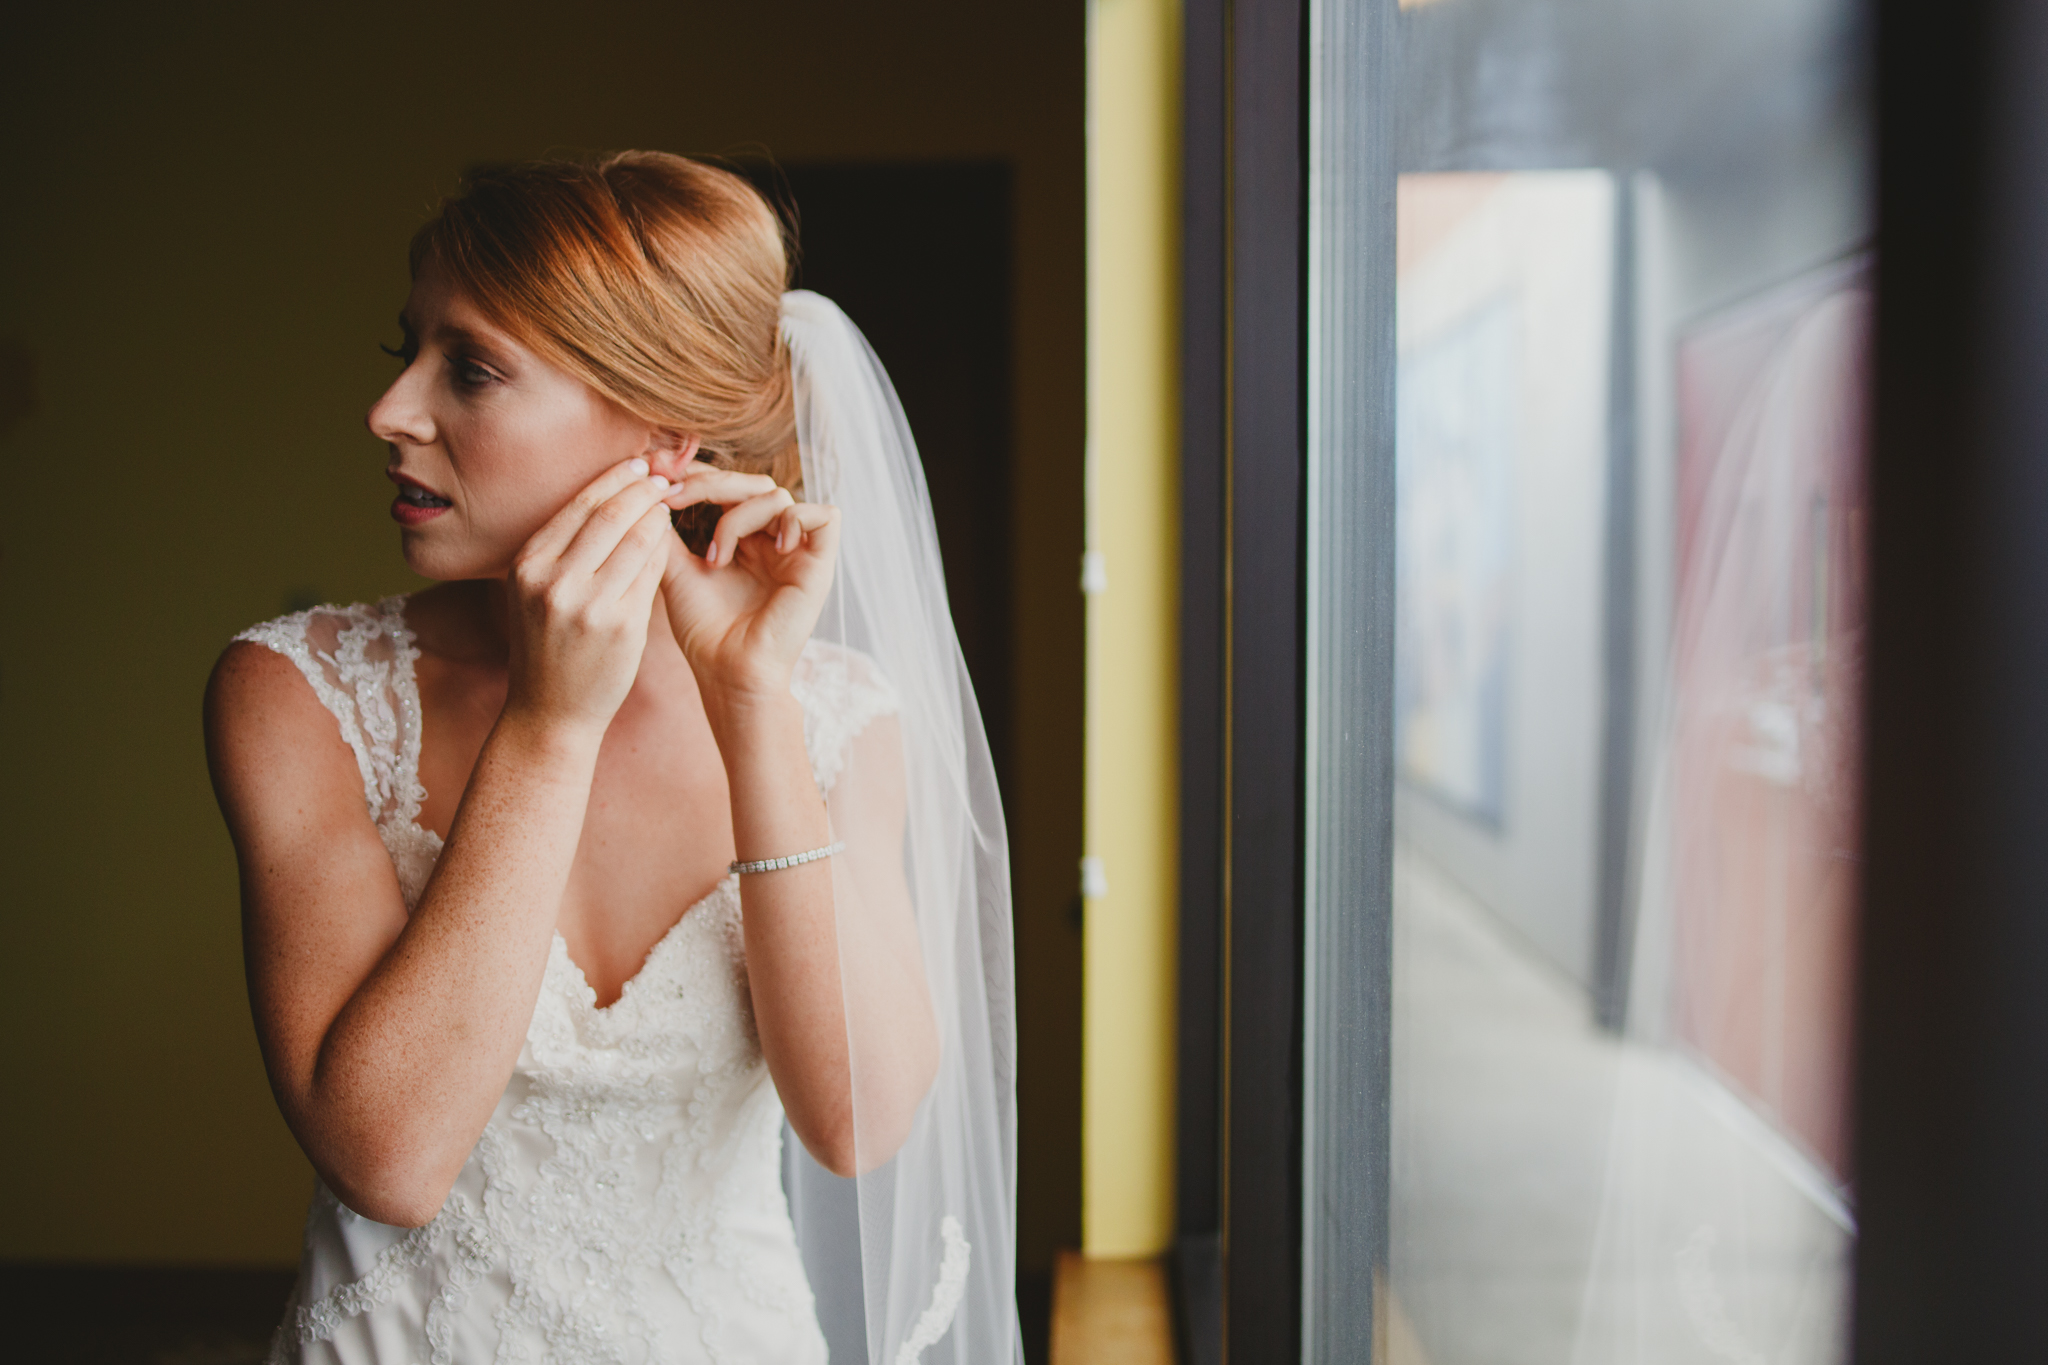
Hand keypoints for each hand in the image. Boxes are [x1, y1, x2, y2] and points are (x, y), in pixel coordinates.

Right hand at [502, 458, 677, 739]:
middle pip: (610, 514)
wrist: (550, 713)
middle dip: (643, 488)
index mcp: (528, 564)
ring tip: (670, 504)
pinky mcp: (621, 626)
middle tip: (665, 475)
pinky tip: (672, 540)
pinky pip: (651, 574)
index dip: (614, 478)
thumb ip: (563, 550)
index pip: (580, 505)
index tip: (637, 465)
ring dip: (659, 516)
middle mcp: (553, 580)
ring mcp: (587, 604)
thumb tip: (607, 496)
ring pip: (637, 540)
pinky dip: (664, 551)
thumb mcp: (537, 592)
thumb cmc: (548, 647)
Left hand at [658, 465, 839, 701]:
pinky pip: (823, 517)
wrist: (727, 673)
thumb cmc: (704, 631)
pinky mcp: (820, 566)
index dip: (699, 474)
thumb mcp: (674, 570)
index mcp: (744, 540)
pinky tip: (770, 549)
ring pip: (778, 496)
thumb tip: (651, 488)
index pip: (729, 486)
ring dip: (739, 517)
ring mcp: (797, 553)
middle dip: (710, 483)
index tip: (659, 478)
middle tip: (674, 498)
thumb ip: (666, 530)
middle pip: (753, 482)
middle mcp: (772, 541)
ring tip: (716, 558)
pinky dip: (795, 521)